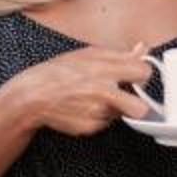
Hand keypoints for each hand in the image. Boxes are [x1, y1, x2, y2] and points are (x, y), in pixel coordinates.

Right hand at [10, 44, 159, 137]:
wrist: (32, 95)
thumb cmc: (59, 72)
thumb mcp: (88, 54)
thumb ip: (120, 54)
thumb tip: (143, 48)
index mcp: (105, 69)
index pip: (144, 73)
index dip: (141, 75)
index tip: (135, 76)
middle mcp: (103, 92)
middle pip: (140, 109)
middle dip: (137, 104)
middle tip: (126, 97)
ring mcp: (96, 113)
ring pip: (120, 114)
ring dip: (113, 107)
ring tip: (94, 98)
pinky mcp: (90, 128)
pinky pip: (105, 122)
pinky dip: (99, 116)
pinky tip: (84, 107)